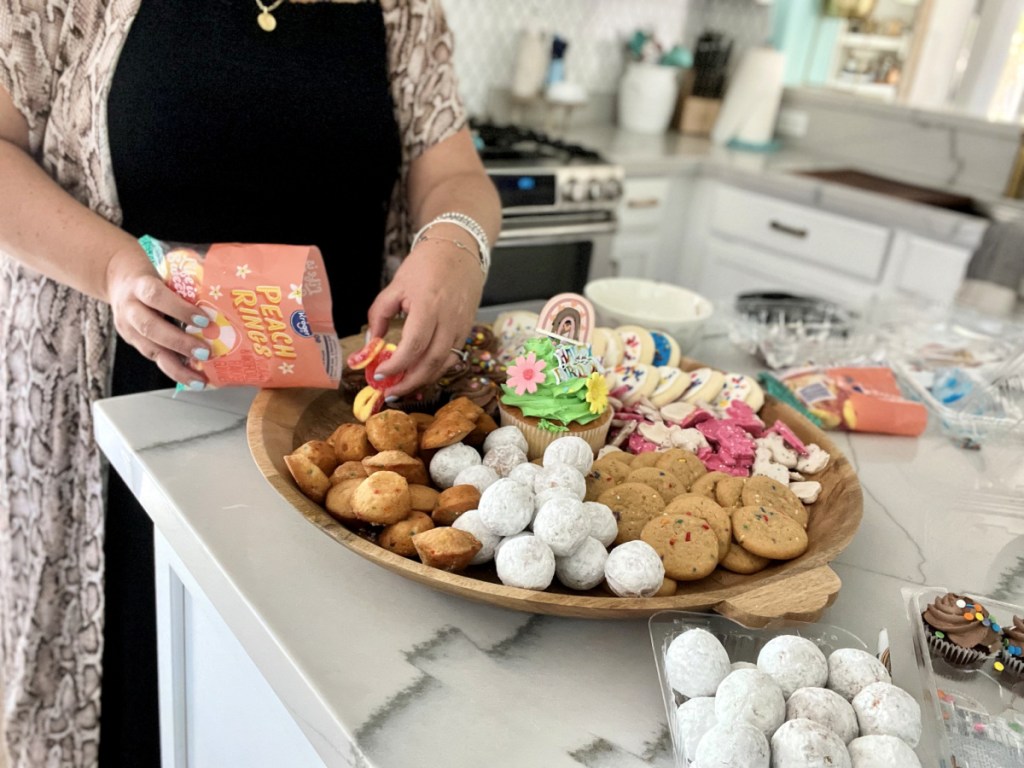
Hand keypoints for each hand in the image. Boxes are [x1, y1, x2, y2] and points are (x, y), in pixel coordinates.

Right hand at [105, 244, 210, 386]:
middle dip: (179, 343)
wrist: (118, 280)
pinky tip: (192, 378)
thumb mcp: (165, 274)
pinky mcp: (133, 343)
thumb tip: (223, 296)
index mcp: (139, 285)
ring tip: (199, 378)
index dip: (179, 308)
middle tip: (205, 352)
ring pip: (150, 350)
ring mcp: (128, 328)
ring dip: (177, 367)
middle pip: (150, 328)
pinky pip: (154, 358)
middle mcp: (129, 308)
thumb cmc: (150, 277)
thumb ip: (187, 286)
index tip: (204, 320)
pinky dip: (175, 370)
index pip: (155, 295)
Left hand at [367, 239, 483, 396]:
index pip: (413, 345)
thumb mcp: (395, 285)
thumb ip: (380, 315)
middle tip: (389, 392)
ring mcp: (461, 326)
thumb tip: (372, 342)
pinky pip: (453, 357)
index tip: (378, 375)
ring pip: (444, 364)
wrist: (459, 250)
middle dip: (409, 382)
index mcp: (428, 305)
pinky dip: (436, 369)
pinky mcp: (467, 329)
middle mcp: (449, 319)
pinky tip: (421, 374)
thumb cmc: (426, 264)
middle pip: (431, 362)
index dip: (396, 365)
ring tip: (402, 387)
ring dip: (423, 380)